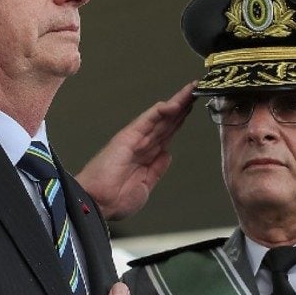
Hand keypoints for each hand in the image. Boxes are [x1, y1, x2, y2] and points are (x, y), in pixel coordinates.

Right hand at [76, 82, 195, 220]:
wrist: (98, 205)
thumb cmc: (115, 199)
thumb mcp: (146, 185)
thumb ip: (157, 168)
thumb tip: (167, 154)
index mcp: (148, 156)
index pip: (168, 132)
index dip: (181, 120)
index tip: (194, 107)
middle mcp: (143, 144)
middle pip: (167, 121)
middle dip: (183, 105)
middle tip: (197, 89)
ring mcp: (136, 139)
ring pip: (160, 116)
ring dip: (176, 103)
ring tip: (191, 89)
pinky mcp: (127, 137)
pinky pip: (146, 120)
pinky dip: (160, 111)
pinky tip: (174, 104)